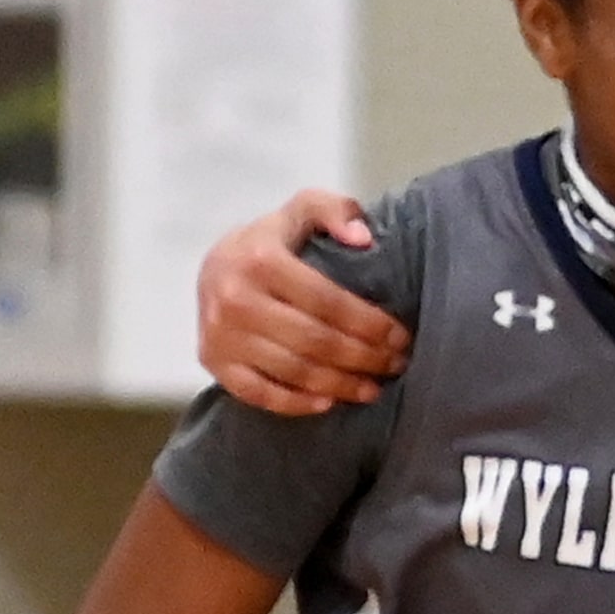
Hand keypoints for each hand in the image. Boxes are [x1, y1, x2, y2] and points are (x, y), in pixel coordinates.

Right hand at [197, 189, 406, 415]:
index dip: (371, 324)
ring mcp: (221, 334)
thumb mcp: (302, 211)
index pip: (329, 301)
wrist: (213, 267)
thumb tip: (362, 237)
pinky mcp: (213, 362)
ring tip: (374, 388)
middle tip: (395, 365)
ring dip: (341, 385)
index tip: (402, 337)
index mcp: (260, 260)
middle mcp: (235, 298)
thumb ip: (334, 210)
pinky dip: (297, 403)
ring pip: (294, 371)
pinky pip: (259, 393)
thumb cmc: (272, 243)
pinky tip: (329, 402)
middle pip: (316, 341)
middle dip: (365, 357)